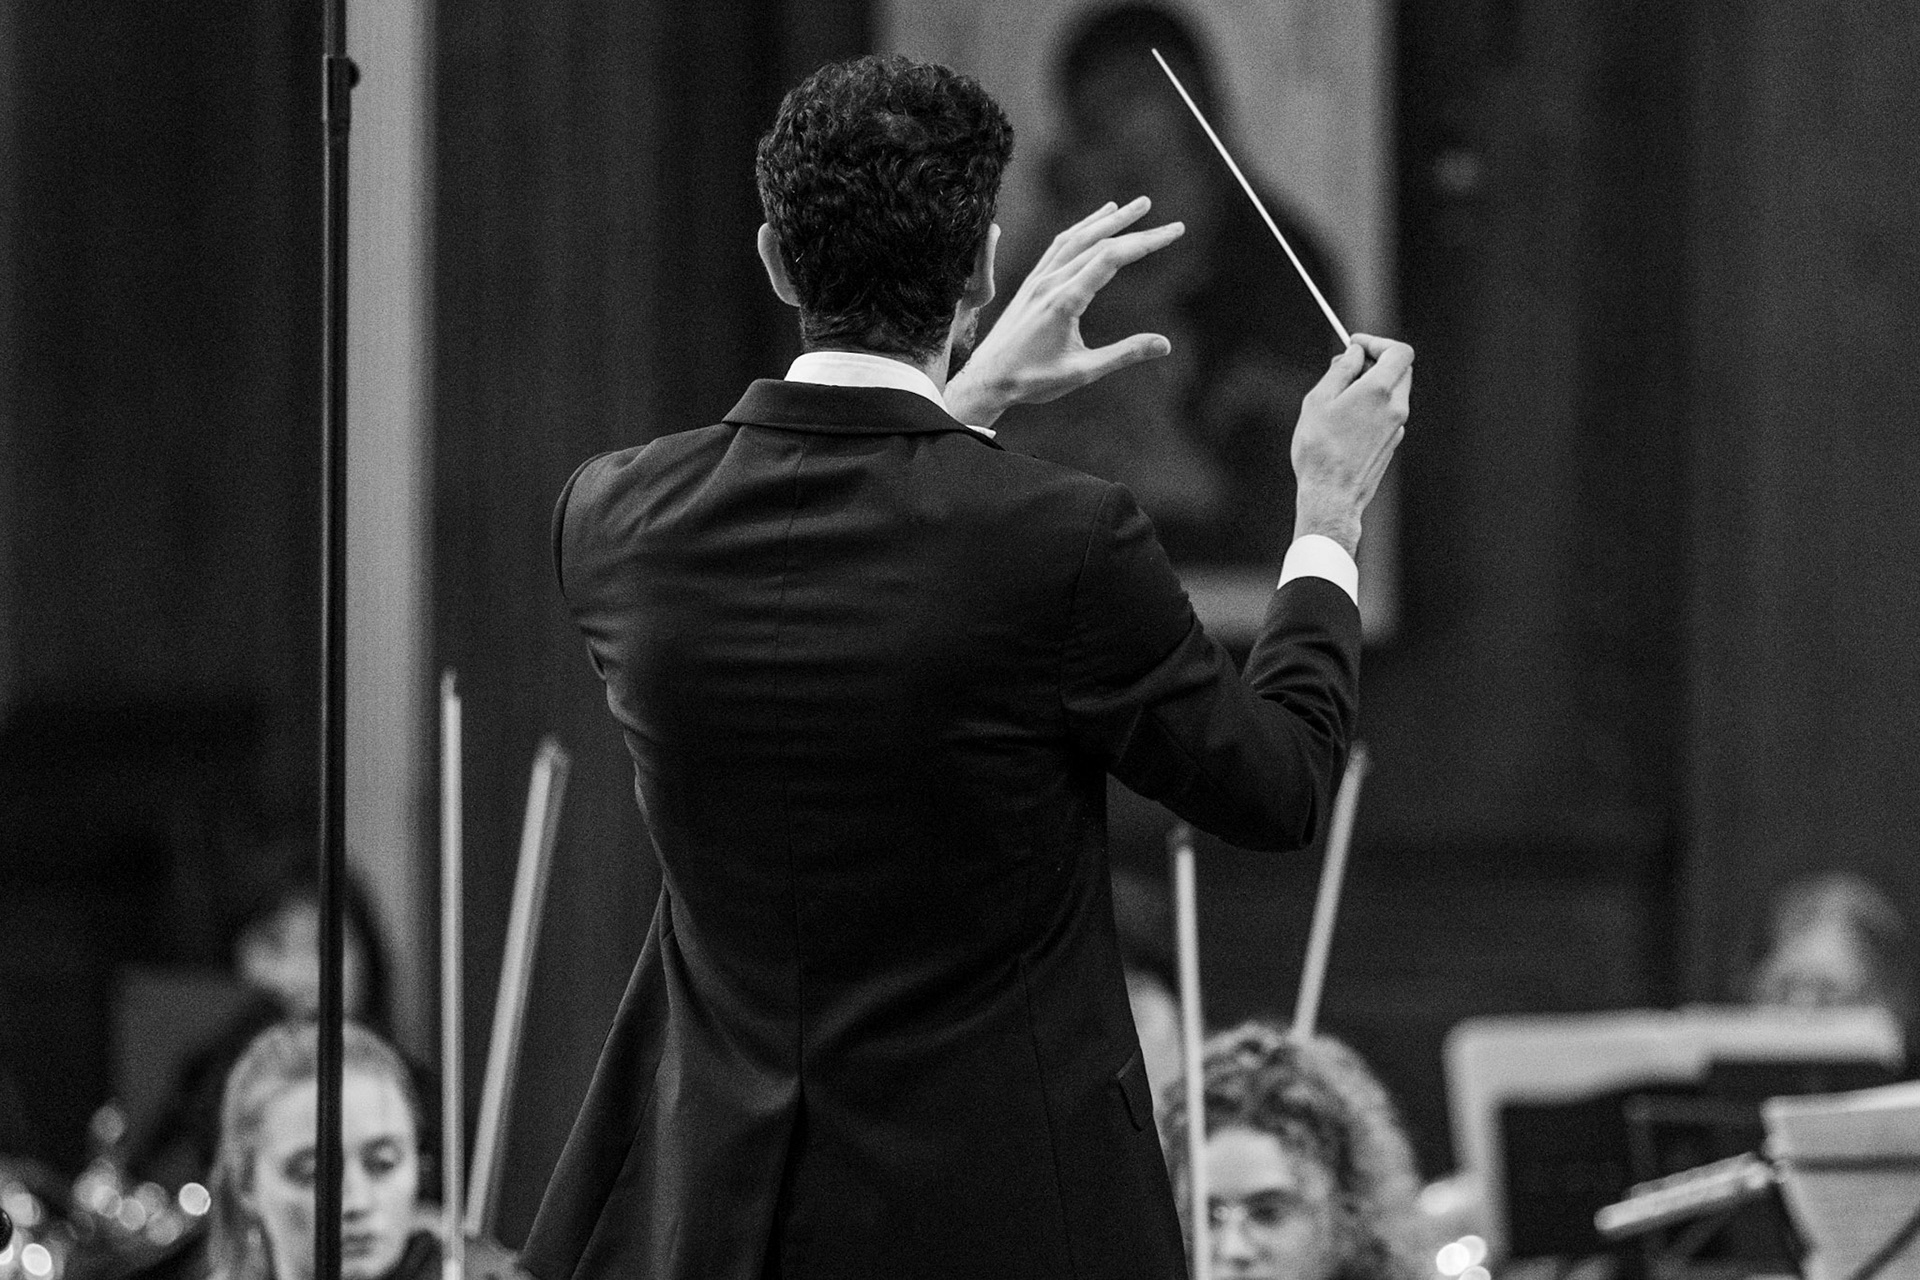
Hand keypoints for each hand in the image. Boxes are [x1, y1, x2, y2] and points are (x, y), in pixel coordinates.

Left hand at [945, 197, 1183, 427]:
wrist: (987, 378)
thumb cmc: (1033, 380)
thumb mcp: (1082, 372)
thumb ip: (1123, 354)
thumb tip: (1165, 344)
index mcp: (1065, 301)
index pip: (1111, 257)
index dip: (1146, 241)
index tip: (1174, 232)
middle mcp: (1051, 282)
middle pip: (1098, 242)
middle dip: (1135, 228)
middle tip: (1167, 219)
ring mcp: (1039, 279)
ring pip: (1076, 238)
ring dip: (1106, 220)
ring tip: (1132, 207)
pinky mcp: (1031, 283)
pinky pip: (1058, 246)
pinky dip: (1080, 230)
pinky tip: (1093, 224)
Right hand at [1290, 334, 1412, 556]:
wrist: (1332, 496)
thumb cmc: (1319, 449)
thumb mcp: (1319, 400)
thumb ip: (1341, 370)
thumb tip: (1355, 353)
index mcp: (1380, 390)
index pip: (1399, 351)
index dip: (1378, 342)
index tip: (1356, 344)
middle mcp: (1396, 407)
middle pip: (1399, 369)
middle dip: (1375, 361)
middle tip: (1346, 367)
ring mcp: (1397, 426)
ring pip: (1394, 392)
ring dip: (1372, 385)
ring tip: (1340, 398)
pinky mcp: (1392, 443)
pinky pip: (1388, 413)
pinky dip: (1373, 406)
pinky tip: (1346, 422)